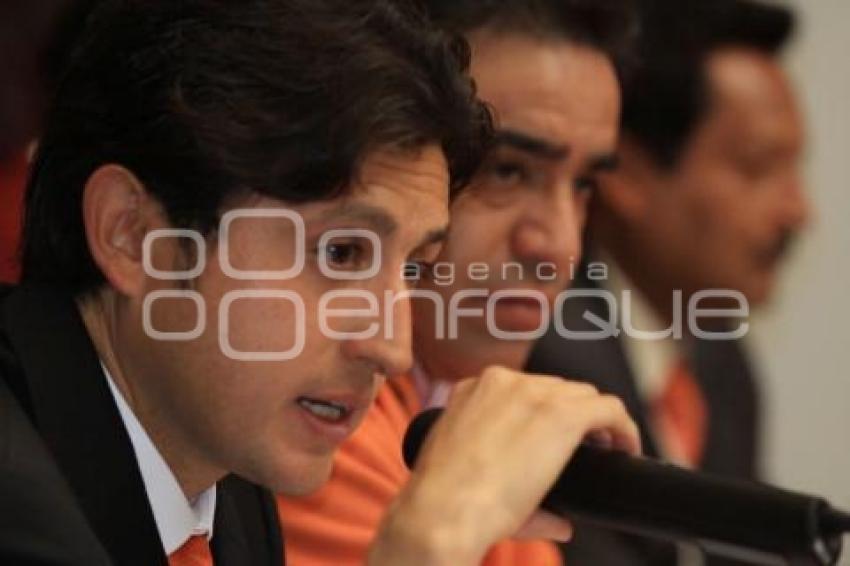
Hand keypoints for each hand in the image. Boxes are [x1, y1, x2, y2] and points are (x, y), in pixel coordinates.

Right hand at [368, 366, 640, 564]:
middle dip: (570, 416)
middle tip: (583, 450)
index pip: (525, 388)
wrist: (443, 511)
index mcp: (474, 388)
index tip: (552, 439)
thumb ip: (505, 481)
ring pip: (583, 396)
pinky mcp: (561, 415)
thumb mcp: (466, 474)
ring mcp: (533, 394)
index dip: (545, 412)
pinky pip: (608, 408)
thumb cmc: (444, 500)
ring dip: (595, 421)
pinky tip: (626, 449)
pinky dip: (622, 427)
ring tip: (605, 449)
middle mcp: (504, 382)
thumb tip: (559, 518)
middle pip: (556, 389)